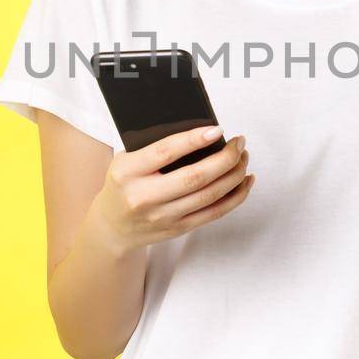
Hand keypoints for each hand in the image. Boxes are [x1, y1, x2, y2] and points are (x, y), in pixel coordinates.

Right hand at [87, 126, 252, 255]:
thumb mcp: (126, 161)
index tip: (217, 129)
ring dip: (234, 174)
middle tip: (239, 142)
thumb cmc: (124, 184)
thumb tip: (201, 132)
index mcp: (128, 172)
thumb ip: (154, 148)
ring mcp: (163, 216)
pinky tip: (245, 181)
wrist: (112, 226)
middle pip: (195, 177)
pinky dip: (235, 196)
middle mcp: (145, 196)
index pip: (165, 152)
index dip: (194, 140)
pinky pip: (214, 213)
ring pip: (209, 195)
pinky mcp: (178, 229)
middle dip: (225, 158)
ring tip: (243, 157)